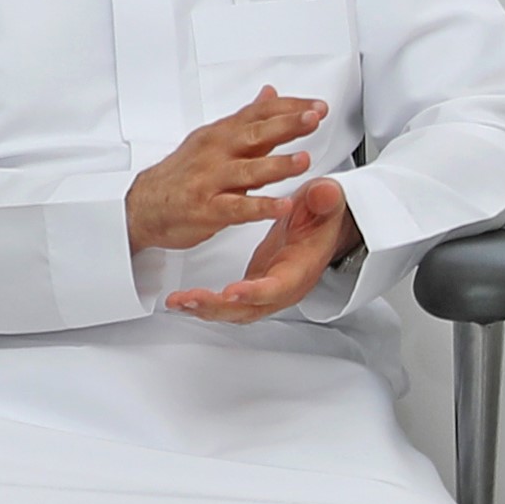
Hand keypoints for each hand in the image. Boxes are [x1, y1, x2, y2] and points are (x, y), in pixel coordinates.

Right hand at [123, 89, 324, 253]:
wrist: (144, 205)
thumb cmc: (183, 173)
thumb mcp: (214, 138)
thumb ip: (248, 119)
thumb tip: (270, 94)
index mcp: (222, 134)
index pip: (259, 113)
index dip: (289, 107)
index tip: (318, 105)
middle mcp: (217, 152)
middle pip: (255, 134)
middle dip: (287, 125)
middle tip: (313, 118)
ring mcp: (212, 180)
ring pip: (248, 170)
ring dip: (278, 164)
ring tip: (304, 160)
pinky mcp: (208, 209)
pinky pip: (237, 208)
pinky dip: (261, 208)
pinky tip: (282, 206)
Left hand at [161, 173, 357, 323]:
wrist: (322, 226)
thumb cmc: (321, 216)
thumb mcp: (327, 201)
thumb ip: (326, 199)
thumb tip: (327, 193)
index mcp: (300, 269)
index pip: (279, 287)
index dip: (257, 292)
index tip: (233, 291)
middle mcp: (282, 288)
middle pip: (249, 308)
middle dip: (218, 306)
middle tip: (189, 298)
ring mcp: (264, 291)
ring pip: (234, 310)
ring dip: (204, 308)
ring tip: (177, 301)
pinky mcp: (251, 288)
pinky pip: (226, 304)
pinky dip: (203, 304)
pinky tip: (181, 300)